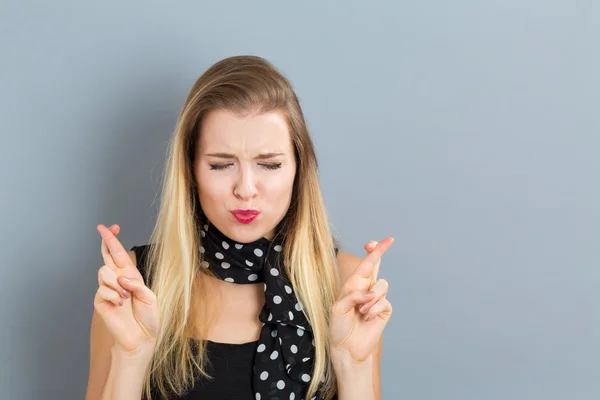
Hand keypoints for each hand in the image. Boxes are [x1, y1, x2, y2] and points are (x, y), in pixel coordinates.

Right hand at [94, 224, 159, 356]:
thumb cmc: (148, 317)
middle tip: (104, 230)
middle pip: (106, 256)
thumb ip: (136, 284)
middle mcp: (117, 280)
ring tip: (125, 297)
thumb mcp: (149, 297)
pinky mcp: (101, 302)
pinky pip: (103, 290)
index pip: (119, 255)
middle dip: (105, 241)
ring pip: (104, 272)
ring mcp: (107, 290)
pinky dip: (114, 296)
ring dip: (116, 283)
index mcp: (130, 276)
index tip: (110, 227)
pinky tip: (120, 305)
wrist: (141, 338)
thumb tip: (121, 277)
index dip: (113, 241)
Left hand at [329, 237, 393, 363]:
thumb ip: (353, 295)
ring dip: (370, 298)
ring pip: (382, 285)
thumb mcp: (338, 308)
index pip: (365, 264)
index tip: (377, 241)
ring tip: (361, 311)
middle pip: (376, 265)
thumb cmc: (338, 326)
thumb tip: (370, 293)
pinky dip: (374, 310)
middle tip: (387, 241)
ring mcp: (376, 299)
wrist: (346, 347)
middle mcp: (366, 288)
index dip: (373, 251)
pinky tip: (367, 318)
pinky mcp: (384, 311)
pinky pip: (384, 302)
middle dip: (380, 252)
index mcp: (353, 284)